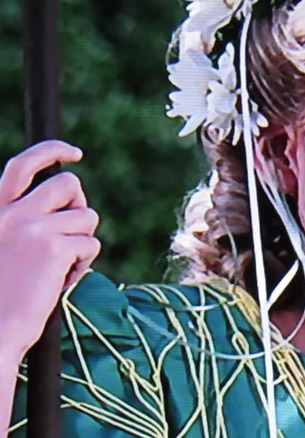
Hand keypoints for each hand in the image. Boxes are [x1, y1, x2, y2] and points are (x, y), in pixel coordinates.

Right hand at [0, 140, 99, 363]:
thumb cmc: (2, 294)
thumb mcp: (6, 245)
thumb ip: (27, 222)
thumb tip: (71, 206)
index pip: (22, 165)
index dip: (52, 151)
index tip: (75, 153)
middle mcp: (12, 213)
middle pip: (69, 183)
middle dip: (79, 205)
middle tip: (71, 233)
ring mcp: (33, 228)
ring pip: (87, 216)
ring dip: (82, 241)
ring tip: (58, 266)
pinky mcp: (54, 247)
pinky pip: (91, 244)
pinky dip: (83, 264)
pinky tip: (60, 281)